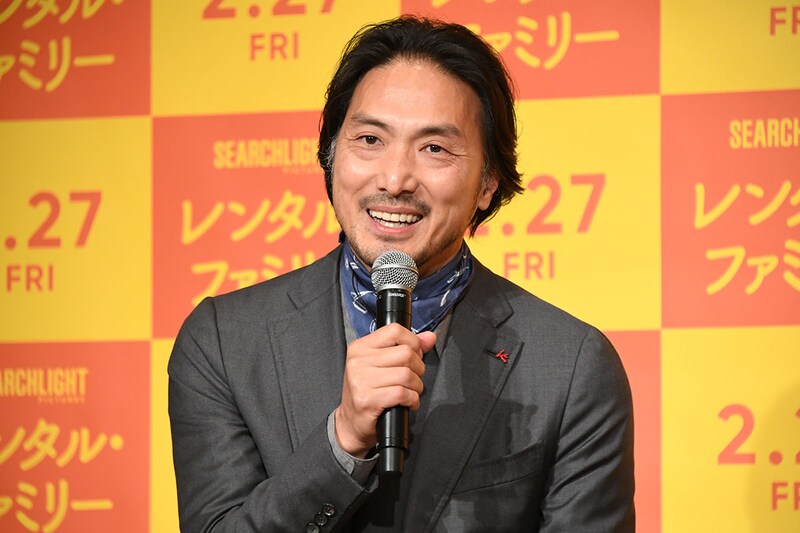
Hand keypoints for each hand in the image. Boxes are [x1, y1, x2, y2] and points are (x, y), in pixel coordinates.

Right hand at [335, 323, 436, 457]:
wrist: (351, 422)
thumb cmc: (368, 391)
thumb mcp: (382, 364)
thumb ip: (406, 347)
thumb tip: (430, 337)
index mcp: (360, 347)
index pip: (394, 330)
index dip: (413, 342)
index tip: (414, 354)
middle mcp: (358, 361)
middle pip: (405, 353)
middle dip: (418, 368)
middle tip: (413, 378)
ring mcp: (361, 380)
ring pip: (406, 374)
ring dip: (416, 386)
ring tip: (410, 392)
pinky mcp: (368, 400)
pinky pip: (402, 393)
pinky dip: (412, 399)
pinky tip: (407, 402)